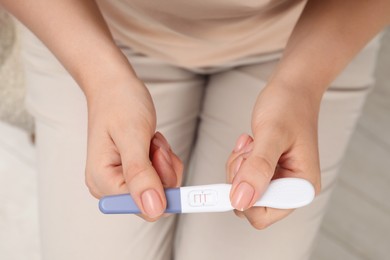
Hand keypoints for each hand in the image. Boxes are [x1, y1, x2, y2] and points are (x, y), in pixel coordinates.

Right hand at [84, 79, 182, 220]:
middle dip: (163, 170)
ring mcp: (121, 179)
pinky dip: (164, 159)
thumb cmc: (119, 103)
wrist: (114, 86)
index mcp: (102, 182)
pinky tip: (151, 142)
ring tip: (149, 139)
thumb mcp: (133, 136)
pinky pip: (162, 176)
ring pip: (162, 187)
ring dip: (164, 161)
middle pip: (156, 199)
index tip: (163, 159)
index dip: (164, 188)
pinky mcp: (133, 172)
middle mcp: (109, 186)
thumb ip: (141, 175)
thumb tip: (153, 210)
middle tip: (151, 144)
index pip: (144, 209)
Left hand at [226, 84, 320, 228]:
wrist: (292, 88)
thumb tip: (242, 200)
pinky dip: (239, 160)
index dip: (244, 196)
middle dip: (240, 178)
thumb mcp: (272, 135)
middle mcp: (290, 187)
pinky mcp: (267, 170)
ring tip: (252, 143)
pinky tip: (250, 143)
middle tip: (249, 152)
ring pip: (241, 190)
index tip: (238, 170)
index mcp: (301, 186)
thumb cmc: (289, 105)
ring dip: (238, 166)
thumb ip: (258, 168)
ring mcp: (278, 179)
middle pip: (248, 204)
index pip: (264, 215)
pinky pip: (241, 176)